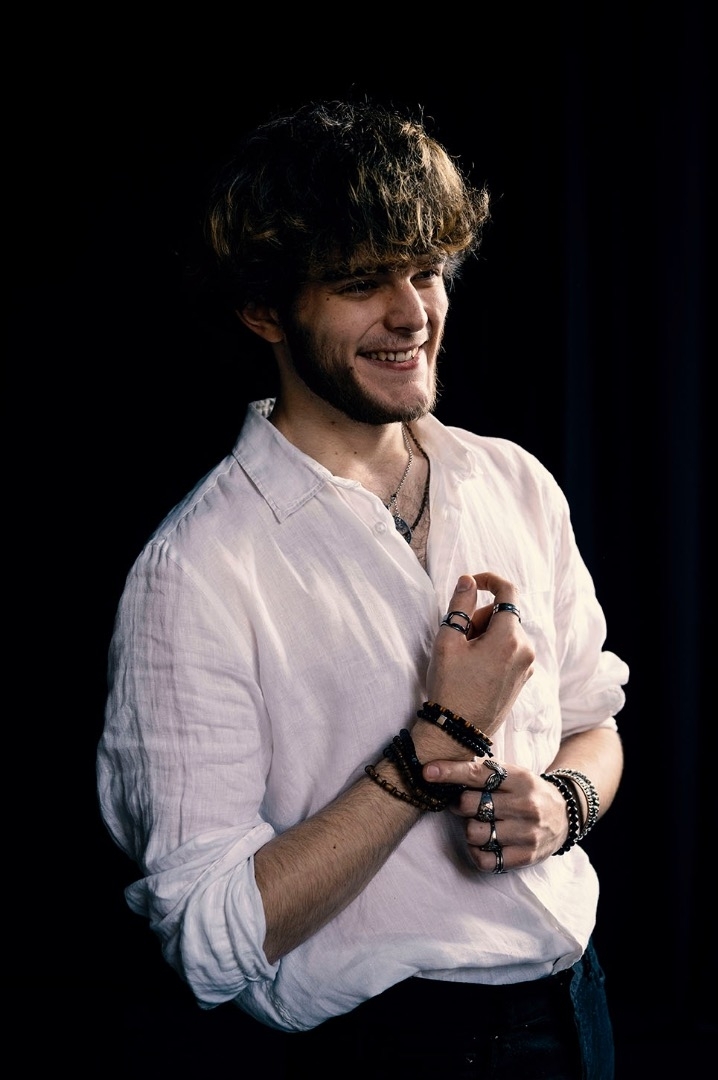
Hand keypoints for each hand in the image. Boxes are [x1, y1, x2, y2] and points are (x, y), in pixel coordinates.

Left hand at [421, 758, 569, 872]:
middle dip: (460, 804)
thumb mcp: (513, 774)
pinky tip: (482, 843)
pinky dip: (476, 852)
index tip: (427, 771)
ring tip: (479, 823)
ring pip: (474, 833)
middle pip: (470, 805)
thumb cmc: (528, 791)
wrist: (565, 815)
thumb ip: (484, 772)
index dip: (450, 772)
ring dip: (468, 828)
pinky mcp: (525, 856)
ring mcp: (526, 833)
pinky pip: (485, 860)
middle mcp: (525, 805)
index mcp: (520, 778)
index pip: (479, 774)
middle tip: (465, 803)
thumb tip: (441, 771)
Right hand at [423, 572, 534, 737]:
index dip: (489, 580)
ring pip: (506, 632)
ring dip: (485, 634)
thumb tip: (468, 580)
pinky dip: (493, 649)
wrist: (458, 731)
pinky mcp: (524, 678)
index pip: (508, 592)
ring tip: (465, 658)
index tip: (472, 582)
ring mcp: (527, 666)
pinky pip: (510, 650)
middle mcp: (525, 650)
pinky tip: (475, 669)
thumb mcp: (448, 641)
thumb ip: (460, 605)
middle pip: (503, 614)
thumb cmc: (450, 687)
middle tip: (458, 638)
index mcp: (509, 638)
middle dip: (479, 617)